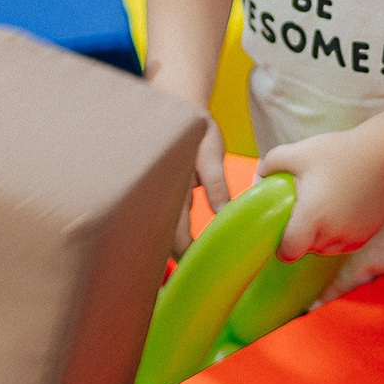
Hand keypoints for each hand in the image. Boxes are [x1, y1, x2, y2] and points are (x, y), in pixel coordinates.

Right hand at [173, 114, 233, 258]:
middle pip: (166, 240)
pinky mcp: (167, 191)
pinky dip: (176, 234)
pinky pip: (168, 219)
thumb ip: (215, 180)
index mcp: (173, 188)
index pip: (175, 235)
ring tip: (195, 268)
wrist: (173, 104)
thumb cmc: (193, 125)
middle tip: (199, 278)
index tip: (201, 270)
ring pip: (165, 231)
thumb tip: (222, 211)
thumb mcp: (209, 149)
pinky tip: (189, 245)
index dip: (187, 256)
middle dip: (179, 259)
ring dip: (177, 248)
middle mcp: (161, 195)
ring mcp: (162, 194)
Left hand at [259, 130, 383, 261]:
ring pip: (326, 249)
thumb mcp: (300, 152)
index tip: (282, 232)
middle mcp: (332, 233)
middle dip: (301, 235)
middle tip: (303, 209)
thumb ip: (272, 163)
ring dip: (320, 236)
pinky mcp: (366, 235)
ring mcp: (351, 236)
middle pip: (307, 249)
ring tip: (323, 208)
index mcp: (312, 216)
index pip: (289, 252)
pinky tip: (340, 211)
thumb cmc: (340, 152)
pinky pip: (344, 244)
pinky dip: (338, 234)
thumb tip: (259, 176)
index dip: (282, 245)